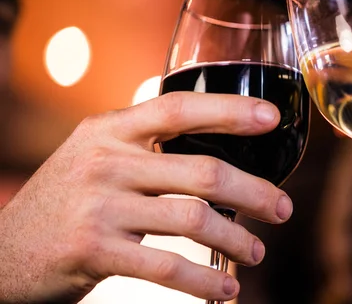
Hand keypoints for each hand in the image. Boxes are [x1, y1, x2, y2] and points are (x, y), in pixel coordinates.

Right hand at [0, 92, 292, 302]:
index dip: (230, 111)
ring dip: (236, 240)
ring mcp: (99, 205)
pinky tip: (225, 290)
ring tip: (256, 252)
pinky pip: (166, 266)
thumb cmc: (68, 201)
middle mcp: (106, 160)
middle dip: (255, 193)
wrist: (4, 254)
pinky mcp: (93, 251)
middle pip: (204, 171)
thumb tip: (216, 155)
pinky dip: (204, 282)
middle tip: (283, 209)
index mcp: (110, 129)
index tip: (271, 119)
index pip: (180, 108)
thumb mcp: (97, 157)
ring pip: (194, 219)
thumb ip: (144, 148)